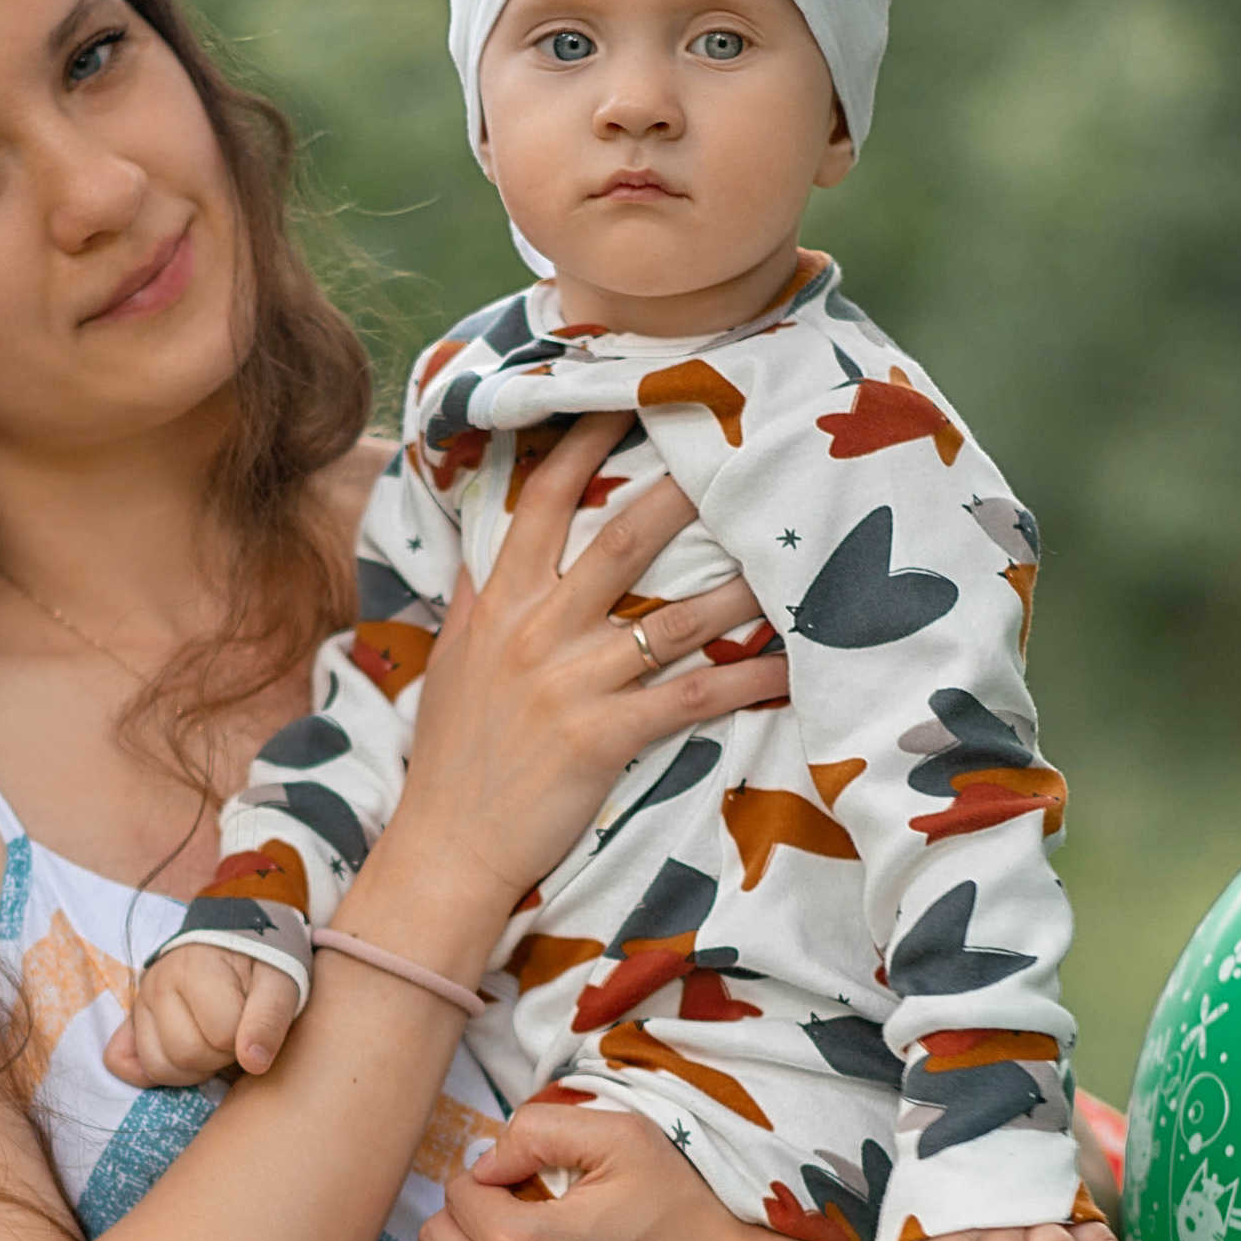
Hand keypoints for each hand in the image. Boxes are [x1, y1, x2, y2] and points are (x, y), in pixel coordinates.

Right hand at [103, 946, 300, 1089]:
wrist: (234, 941)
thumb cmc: (260, 964)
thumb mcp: (281, 982)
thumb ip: (270, 1020)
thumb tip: (254, 1063)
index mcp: (197, 968)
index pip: (222, 1035)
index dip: (245, 1041)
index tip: (253, 1026)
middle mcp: (158, 983)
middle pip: (186, 1054)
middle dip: (220, 1058)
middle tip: (235, 1039)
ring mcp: (140, 1003)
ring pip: (158, 1066)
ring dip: (193, 1070)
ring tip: (213, 1047)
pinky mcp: (131, 1021)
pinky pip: (121, 1062)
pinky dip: (148, 1073)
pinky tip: (180, 1062)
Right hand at [377, 412, 788, 967]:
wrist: (447, 848)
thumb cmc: (454, 757)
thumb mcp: (454, 663)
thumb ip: (478, 596)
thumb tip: (488, 540)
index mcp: (500, 603)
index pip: (543, 500)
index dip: (585, 439)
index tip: (628, 392)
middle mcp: (536, 631)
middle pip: (622, 538)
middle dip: (686, 490)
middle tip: (741, 448)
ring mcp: (571, 683)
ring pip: (674, 618)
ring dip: (740, 589)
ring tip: (792, 562)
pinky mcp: (604, 737)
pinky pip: (691, 696)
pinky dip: (745, 680)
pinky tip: (788, 668)